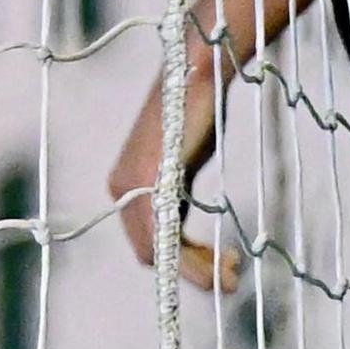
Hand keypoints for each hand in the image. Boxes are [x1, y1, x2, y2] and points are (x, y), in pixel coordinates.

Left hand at [108, 44, 246, 290]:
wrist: (197, 72)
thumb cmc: (196, 116)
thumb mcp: (181, 167)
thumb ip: (176, 198)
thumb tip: (187, 240)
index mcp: (124, 184)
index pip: (146, 241)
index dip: (181, 263)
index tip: (218, 267)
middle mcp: (119, 187)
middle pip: (150, 252)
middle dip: (191, 271)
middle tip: (229, 276)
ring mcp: (132, 184)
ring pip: (159, 252)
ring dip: (197, 271)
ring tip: (230, 276)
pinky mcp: (151, 179)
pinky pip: (168, 238)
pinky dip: (194, 261)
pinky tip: (221, 265)